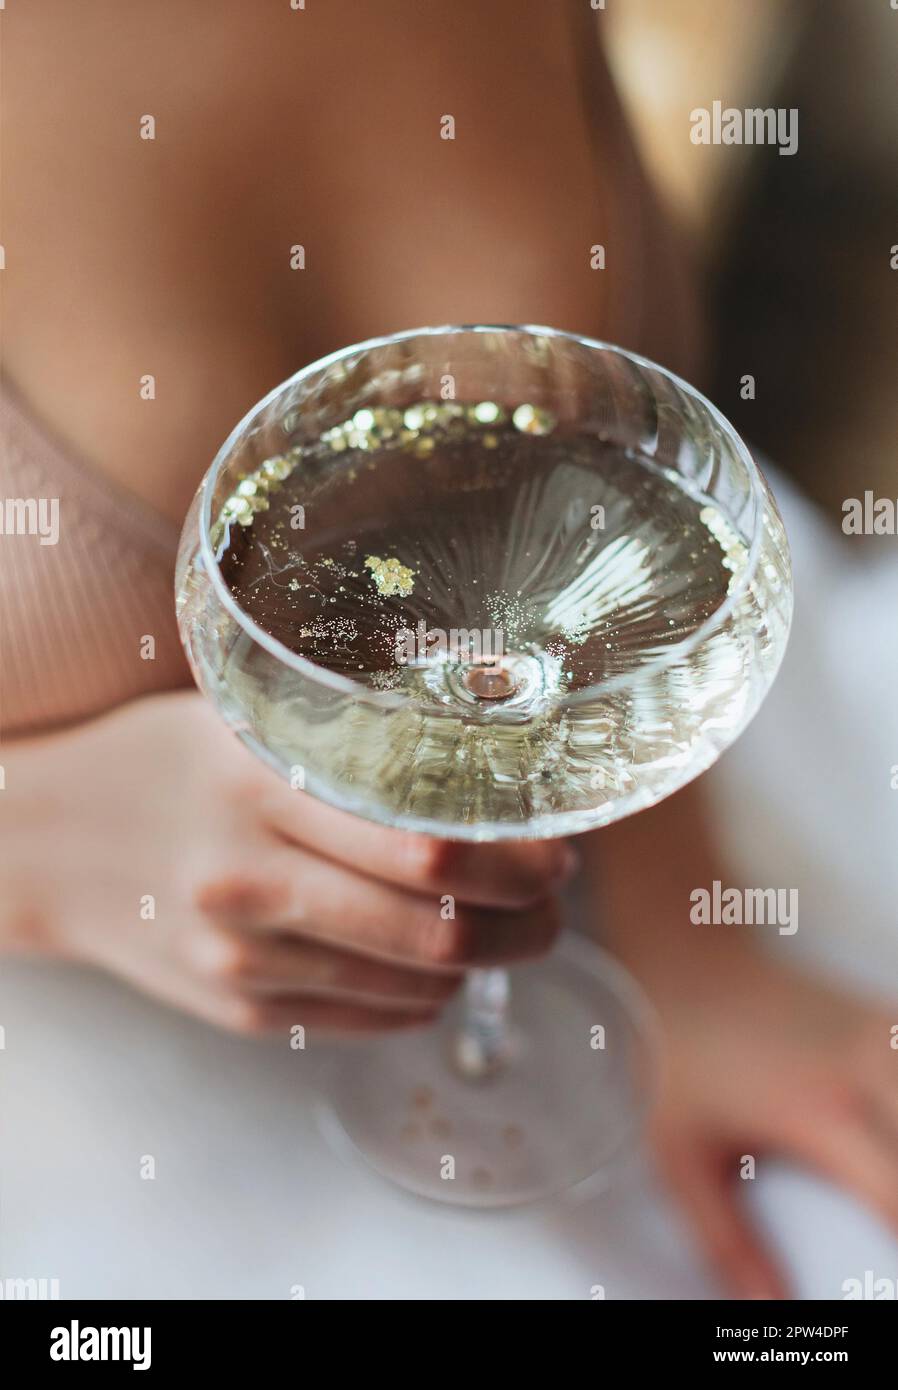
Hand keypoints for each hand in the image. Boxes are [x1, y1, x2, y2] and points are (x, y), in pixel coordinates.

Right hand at [2, 691, 570, 1035]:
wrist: (48, 843)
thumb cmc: (162, 763)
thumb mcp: (244, 725)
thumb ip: (350, 748)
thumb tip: (484, 770)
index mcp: (259, 789)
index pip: (426, 846)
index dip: (517, 861)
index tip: (560, 854)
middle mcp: (250, 883)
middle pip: (437, 931)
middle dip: (524, 926)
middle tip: (554, 906)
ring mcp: (241, 960)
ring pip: (413, 988)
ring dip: (482, 964)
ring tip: (501, 930)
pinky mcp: (239, 1011)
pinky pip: (369, 1020)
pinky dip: (423, 997)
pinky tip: (429, 963)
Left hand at [646, 945, 897, 1298]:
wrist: (681, 961)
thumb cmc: (678, 1057)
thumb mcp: (683, 1159)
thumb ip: (727, 1243)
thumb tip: (764, 1307)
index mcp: (820, 1115)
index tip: (886, 1273)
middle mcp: (867, 1070)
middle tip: (883, 1214)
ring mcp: (884, 1036)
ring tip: (886, 1179)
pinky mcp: (887, 1018)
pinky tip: (893, 1129)